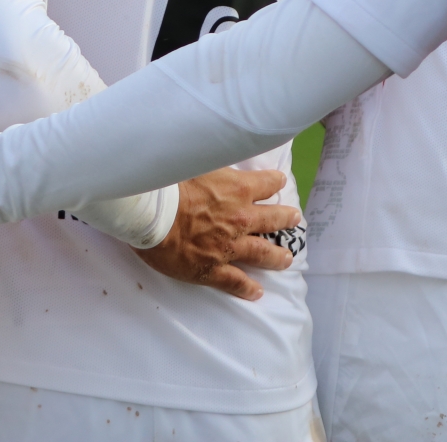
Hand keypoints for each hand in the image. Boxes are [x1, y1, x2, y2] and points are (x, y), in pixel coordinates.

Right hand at [132, 167, 298, 301]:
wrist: (151, 215)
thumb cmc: (169, 184)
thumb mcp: (198, 162)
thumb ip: (216, 165)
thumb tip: (221, 153)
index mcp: (238, 190)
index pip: (266, 183)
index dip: (274, 182)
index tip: (279, 183)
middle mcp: (241, 219)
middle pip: (272, 219)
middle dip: (285, 218)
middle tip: (295, 219)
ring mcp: (230, 247)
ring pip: (262, 254)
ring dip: (277, 257)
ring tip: (286, 259)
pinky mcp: (213, 270)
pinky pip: (236, 282)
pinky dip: (248, 288)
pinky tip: (257, 292)